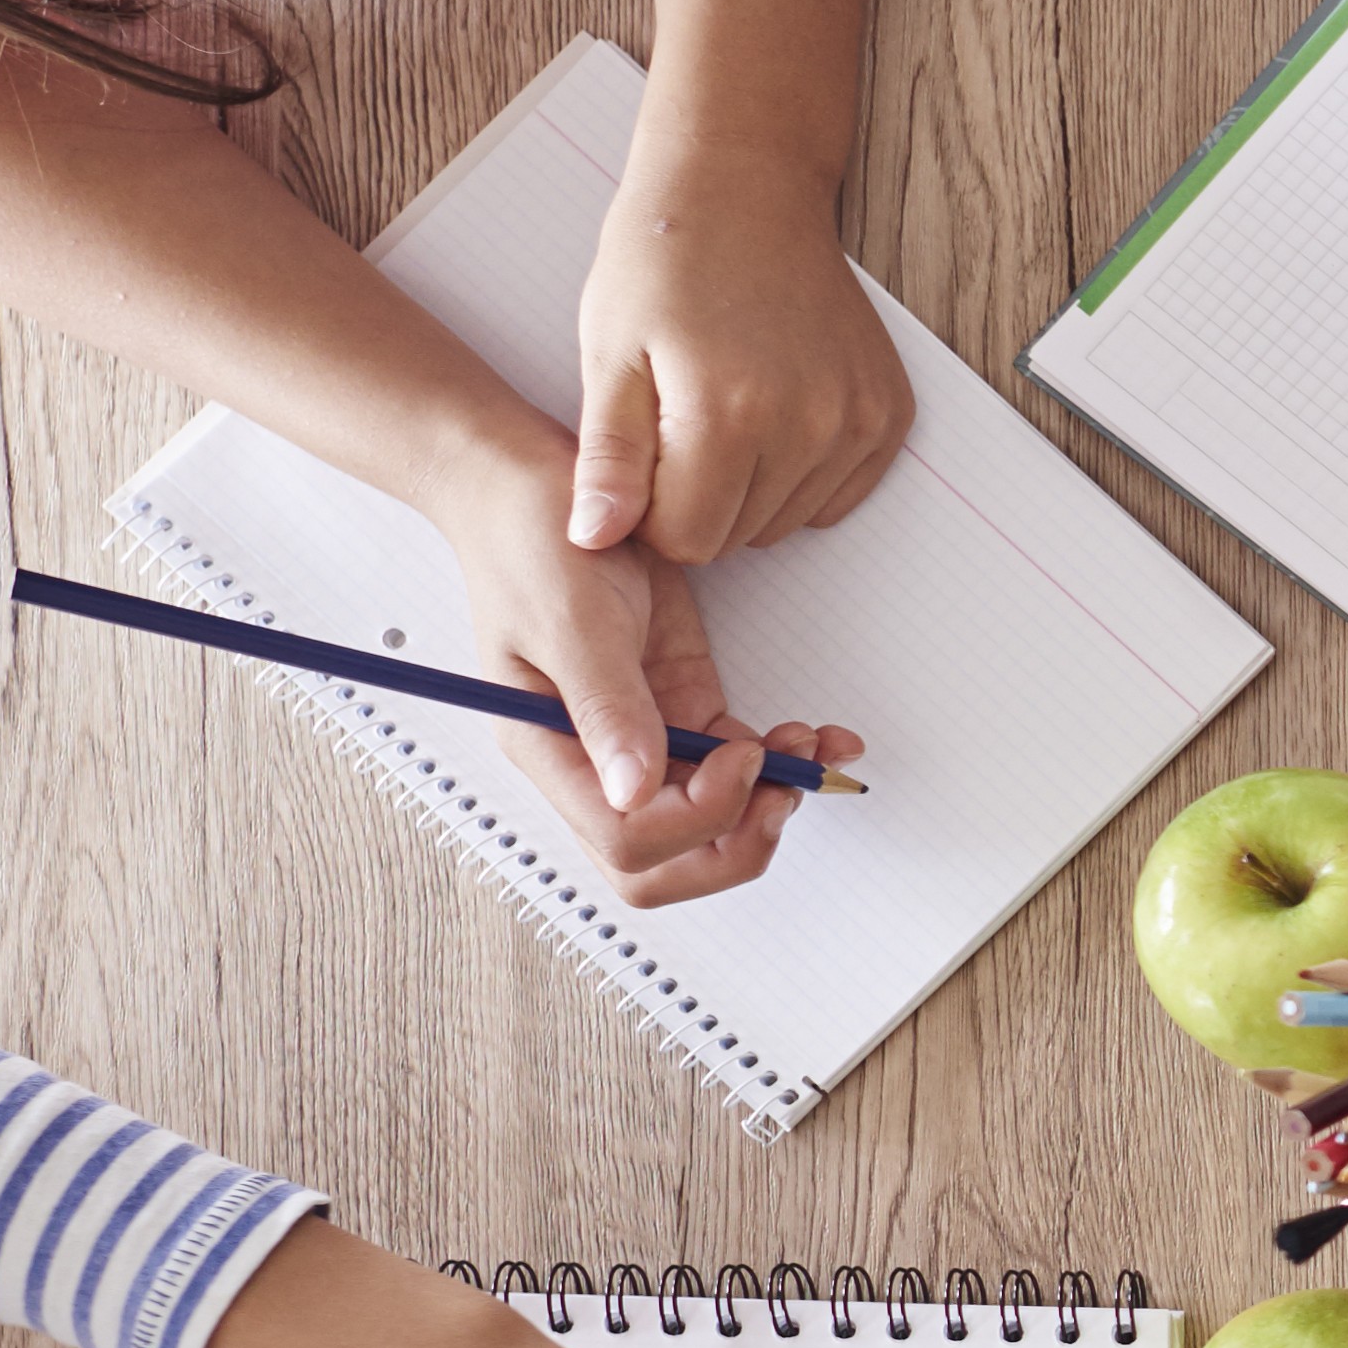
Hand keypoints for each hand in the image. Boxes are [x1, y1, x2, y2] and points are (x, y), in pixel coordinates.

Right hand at [417, 475, 860, 905]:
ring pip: (707, 820)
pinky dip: (778, 758)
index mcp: (549, 751)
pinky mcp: (677, 704)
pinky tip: (815, 733)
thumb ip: (605, 706)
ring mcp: (640, 737)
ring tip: (813, 749)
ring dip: (768, 800)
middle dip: (735, 840)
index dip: (696, 818)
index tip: (738, 756)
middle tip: (789, 789)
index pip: (625, 839)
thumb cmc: (531, 539)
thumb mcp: (570, 618)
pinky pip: (732, 761)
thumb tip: (636, 791)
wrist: (538, 486)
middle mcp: (591, 761)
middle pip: (663, 861)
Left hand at [571, 133, 912, 562]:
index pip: (686, 541)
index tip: (641, 454)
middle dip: (698, 500)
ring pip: (786, 522)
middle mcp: (806, 426)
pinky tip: (773, 414)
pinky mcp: (887, 414)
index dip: (648, 511)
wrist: (745, 185)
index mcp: (727, 416)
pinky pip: (835, 499)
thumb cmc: (665, 261)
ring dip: (748, 490)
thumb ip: (608, 459)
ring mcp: (857, 421)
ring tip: (724, 410)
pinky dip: (799, 476)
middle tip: (679, 421)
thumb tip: (593, 541)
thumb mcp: (610, 354)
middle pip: (738, 537)